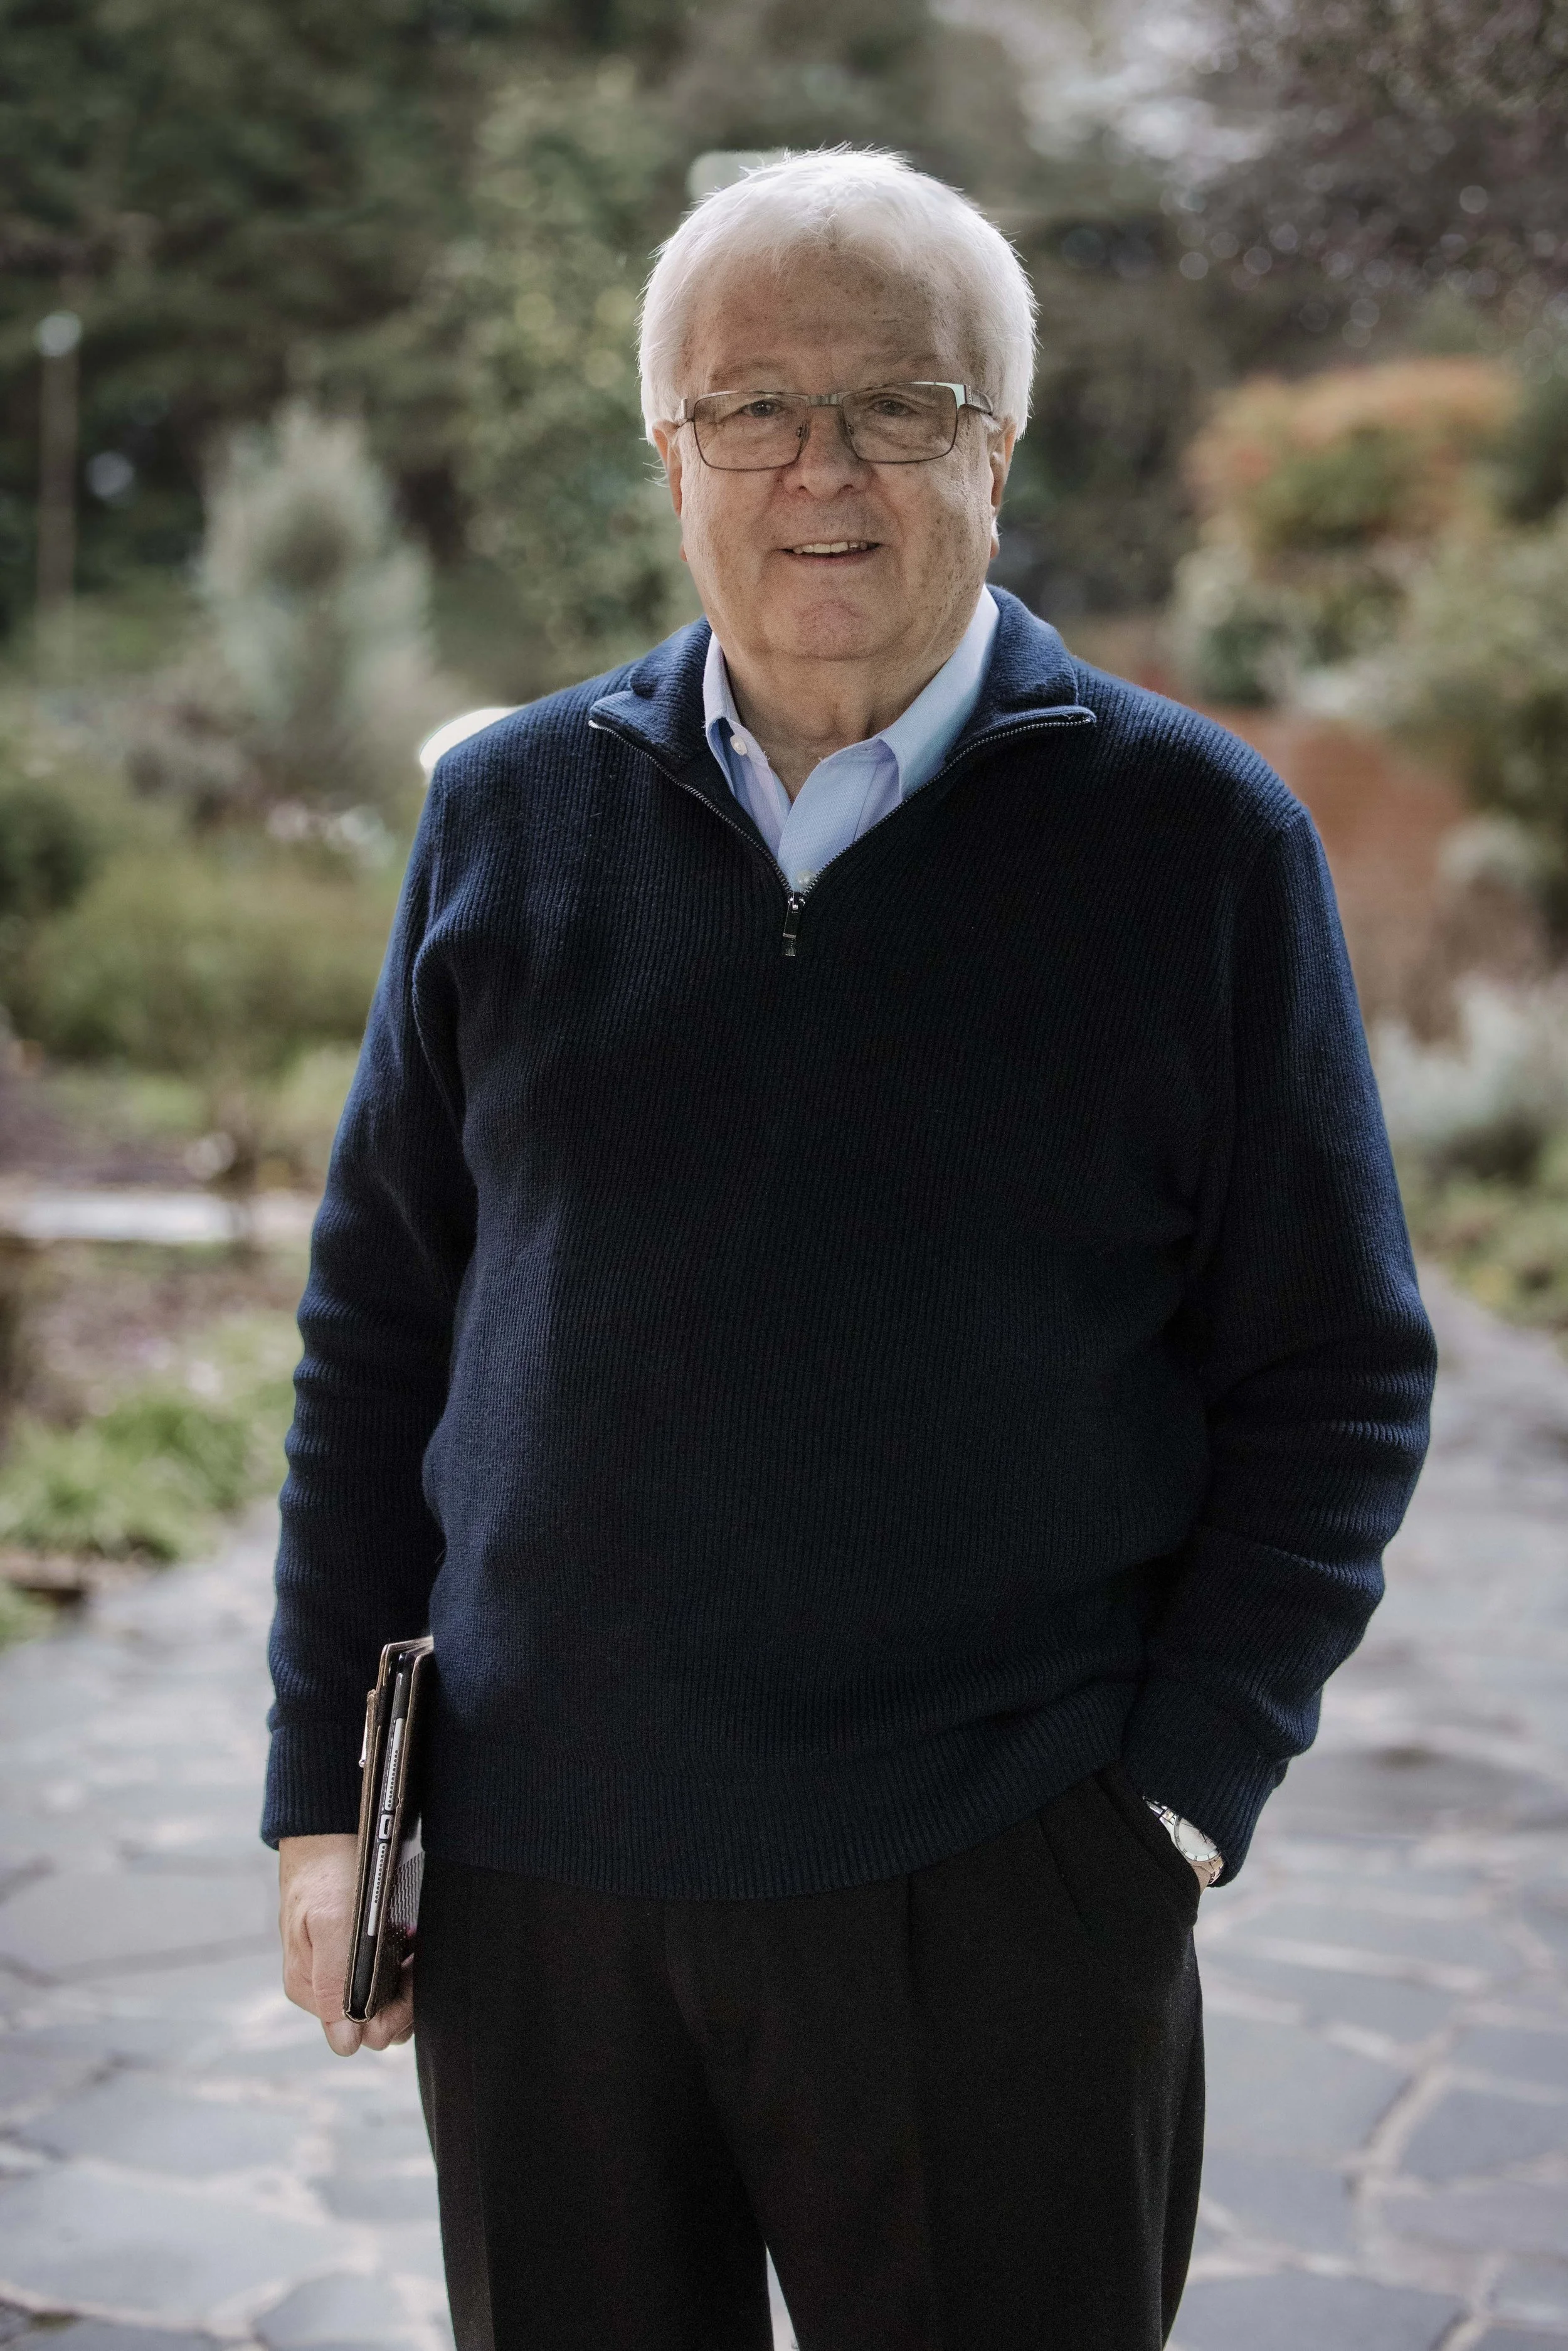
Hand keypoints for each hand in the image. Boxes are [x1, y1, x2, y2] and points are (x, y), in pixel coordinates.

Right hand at [278, 1833, 413, 2054]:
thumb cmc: (328, 1870)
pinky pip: (391, 1974)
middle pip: (380, 2019)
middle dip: (407, 1992)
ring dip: (410, 1975)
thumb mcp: (330, 1921)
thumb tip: (345, 2044)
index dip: (396, 2009)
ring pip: (390, 1999)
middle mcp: (326, 1986)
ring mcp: (343, 1970)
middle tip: (418, 1951)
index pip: (364, 2032)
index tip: (412, 1971)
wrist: (331, 1827)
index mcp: (311, 1988)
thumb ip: (336, 1982)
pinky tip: (411, 1935)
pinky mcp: (359, 1952)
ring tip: (414, 1940)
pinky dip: (407, 1958)